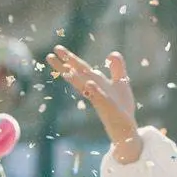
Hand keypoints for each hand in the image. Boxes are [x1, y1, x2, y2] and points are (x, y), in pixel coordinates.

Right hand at [47, 46, 142, 163]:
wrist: (126, 127)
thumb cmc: (121, 107)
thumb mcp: (121, 82)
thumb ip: (117, 67)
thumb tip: (111, 53)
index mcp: (96, 83)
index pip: (80, 69)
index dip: (69, 59)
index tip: (56, 49)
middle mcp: (94, 90)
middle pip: (78, 75)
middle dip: (65, 65)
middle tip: (50, 55)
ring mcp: (100, 99)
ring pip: (84, 87)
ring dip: (74, 78)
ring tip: (64, 69)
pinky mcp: (109, 108)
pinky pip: (100, 98)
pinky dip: (95, 91)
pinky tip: (90, 84)